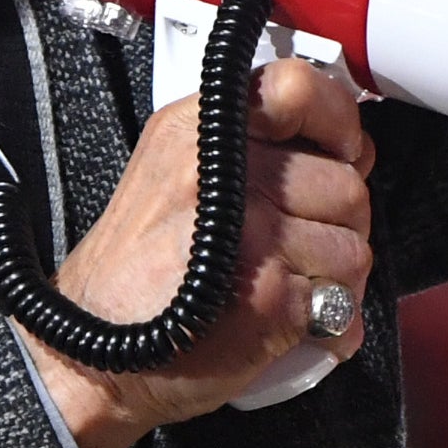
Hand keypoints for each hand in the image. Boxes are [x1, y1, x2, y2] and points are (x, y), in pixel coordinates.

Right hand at [18, 59, 376, 447]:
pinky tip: (284, 322)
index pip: (298, 88)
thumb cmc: (135, 278)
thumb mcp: (170, 172)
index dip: (337, 124)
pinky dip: (326, 323)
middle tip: (293, 246)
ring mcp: (251, 235)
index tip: (338, 153)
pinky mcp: (270, 298)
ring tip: (283, 286)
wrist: (94, 359)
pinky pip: (343, 304)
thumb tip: (341, 148)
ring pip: (353, 247)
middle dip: (336, 222)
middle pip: (346, 182)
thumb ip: (246, 147)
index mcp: (200, 131)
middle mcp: (226, 174)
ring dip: (333, 279)